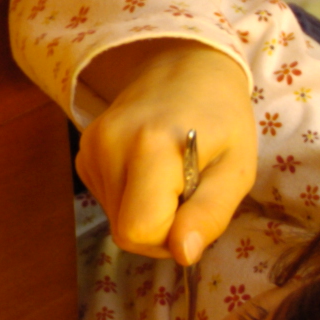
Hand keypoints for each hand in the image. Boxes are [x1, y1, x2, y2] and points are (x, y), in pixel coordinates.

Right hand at [74, 37, 255, 262]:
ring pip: (116, 219)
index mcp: (150, 148)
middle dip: (162, 229)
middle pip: (125, 231)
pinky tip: (150, 171)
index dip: (170, 238)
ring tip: (172, 178)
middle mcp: (108, 146)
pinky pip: (108, 201)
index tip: (195, 211)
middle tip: (190, 194)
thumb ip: (210, 214)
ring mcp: (90, 148)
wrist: (185, 64)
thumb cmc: (222, 117)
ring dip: (148, 213)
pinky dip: (132, 199)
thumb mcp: (236, 168)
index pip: (139, 232)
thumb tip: (183, 255)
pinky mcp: (83, 153)